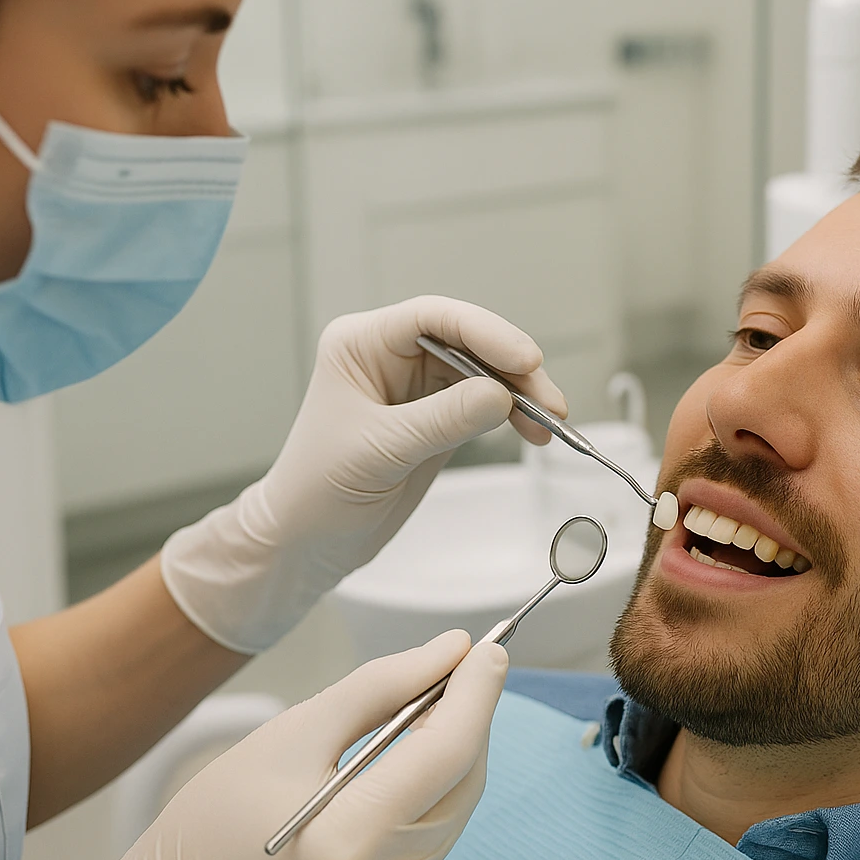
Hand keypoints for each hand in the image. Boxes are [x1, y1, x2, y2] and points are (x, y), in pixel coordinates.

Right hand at [42, 630, 506, 859]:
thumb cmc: (216, 819)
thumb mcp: (294, 733)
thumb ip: (382, 687)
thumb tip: (453, 651)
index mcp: (350, 839)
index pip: (445, 754)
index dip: (475, 694)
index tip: (489, 648)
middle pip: (462, 780)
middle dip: (469, 717)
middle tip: (460, 666)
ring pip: (457, 805)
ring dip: (453, 750)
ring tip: (429, 705)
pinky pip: (436, 833)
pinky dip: (433, 787)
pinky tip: (409, 758)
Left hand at [161, 295, 566, 652]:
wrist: (309, 542)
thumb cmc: (317, 492)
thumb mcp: (380, 452)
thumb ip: (442, 420)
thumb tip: (500, 395)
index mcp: (361, 344)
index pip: (432, 318)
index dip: (484, 331)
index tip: (525, 358)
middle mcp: (390, 356)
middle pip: (469, 342)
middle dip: (513, 369)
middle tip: (549, 401)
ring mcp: (416, 387)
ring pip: (485, 373)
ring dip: (521, 394)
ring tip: (550, 422)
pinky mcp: (437, 418)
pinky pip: (486, 404)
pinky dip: (513, 416)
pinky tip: (534, 431)